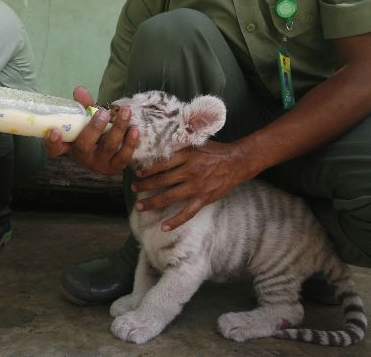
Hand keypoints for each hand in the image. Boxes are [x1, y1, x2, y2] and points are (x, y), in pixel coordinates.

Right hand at [43, 86, 138, 174]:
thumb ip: (83, 106)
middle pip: (84, 145)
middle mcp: (81, 157)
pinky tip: (135, 129)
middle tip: (103, 112)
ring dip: (118, 129)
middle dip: (94, 128)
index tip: (55, 131)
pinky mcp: (115, 167)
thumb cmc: (93, 133)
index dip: (52, 142)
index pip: (54, 148)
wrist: (109, 152)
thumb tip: (80, 90)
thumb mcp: (85, 120)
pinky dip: (130, 143)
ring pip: (108, 147)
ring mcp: (98, 164)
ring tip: (126, 112)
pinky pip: (123, 157)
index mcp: (68, 146)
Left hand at [132, 141, 251, 230]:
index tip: (137, 172)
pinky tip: (164, 227)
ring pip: (169, 197)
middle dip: (144, 185)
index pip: (161, 163)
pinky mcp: (203, 199)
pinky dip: (175, 221)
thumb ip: (179, 146)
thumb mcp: (196, 143)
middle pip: (161, 180)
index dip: (147, 169)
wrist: (237, 162)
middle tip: (133, 188)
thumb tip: (159, 146)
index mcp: (187, 156)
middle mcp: (190, 171)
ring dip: (152, 202)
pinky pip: (187, 213)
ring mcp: (196, 187)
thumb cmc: (215, 151)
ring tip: (139, 206)